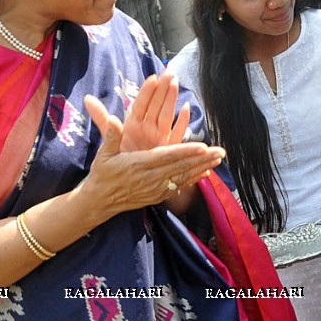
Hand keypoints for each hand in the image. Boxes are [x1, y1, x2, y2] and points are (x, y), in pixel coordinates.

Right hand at [83, 96, 224, 210]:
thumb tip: (114, 119)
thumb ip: (111, 135)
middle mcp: (150, 178)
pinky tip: (206, 173)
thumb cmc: (102, 174)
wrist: (100, 201)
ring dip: (203, 167)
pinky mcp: (158, 195)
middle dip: (202, 158)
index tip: (202, 146)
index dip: (186, 151)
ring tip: (219, 159)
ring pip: (184, 176)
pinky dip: (194, 179)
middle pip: (181, 166)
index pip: (167, 156)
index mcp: (139, 164)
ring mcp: (156, 188)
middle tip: (220, 151)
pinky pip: (179, 186)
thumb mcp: (103, 154)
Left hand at [88, 73, 188, 152]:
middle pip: (156, 105)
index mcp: (134, 123)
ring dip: (172, 99)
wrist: (129, 177)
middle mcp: (148, 126)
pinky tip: (186, 109)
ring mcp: (159, 135)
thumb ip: (101, 117)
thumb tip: (87, 98)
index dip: (146, 91)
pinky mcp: (168, 147)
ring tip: (175, 84)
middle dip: (163, 88)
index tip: (152, 78)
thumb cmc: (121, 155)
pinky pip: (177, 132)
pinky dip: (182, 121)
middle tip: (169, 73)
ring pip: (167, 114)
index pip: (141, 104)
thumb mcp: (109, 135)